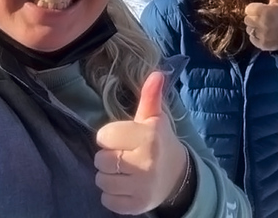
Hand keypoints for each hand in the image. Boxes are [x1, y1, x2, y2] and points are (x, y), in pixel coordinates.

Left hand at [95, 71, 188, 214]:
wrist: (178, 176)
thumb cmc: (159, 141)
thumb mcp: (155, 118)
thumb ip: (150, 97)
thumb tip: (156, 73)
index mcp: (148, 137)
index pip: (104, 136)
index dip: (110, 137)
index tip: (123, 138)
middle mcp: (145, 163)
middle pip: (100, 160)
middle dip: (108, 157)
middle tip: (124, 155)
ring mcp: (141, 187)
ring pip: (101, 181)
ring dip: (108, 176)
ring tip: (124, 170)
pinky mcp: (136, 206)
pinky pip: (107, 200)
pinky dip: (112, 194)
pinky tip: (126, 185)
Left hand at [244, 0, 277, 50]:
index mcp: (265, 11)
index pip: (248, 9)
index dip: (254, 9)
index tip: (261, 11)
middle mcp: (262, 23)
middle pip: (247, 19)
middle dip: (253, 18)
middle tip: (262, 19)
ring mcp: (261, 34)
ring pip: (248, 29)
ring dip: (254, 28)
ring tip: (263, 27)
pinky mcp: (261, 44)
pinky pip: (252, 38)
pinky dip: (256, 37)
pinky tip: (264, 34)